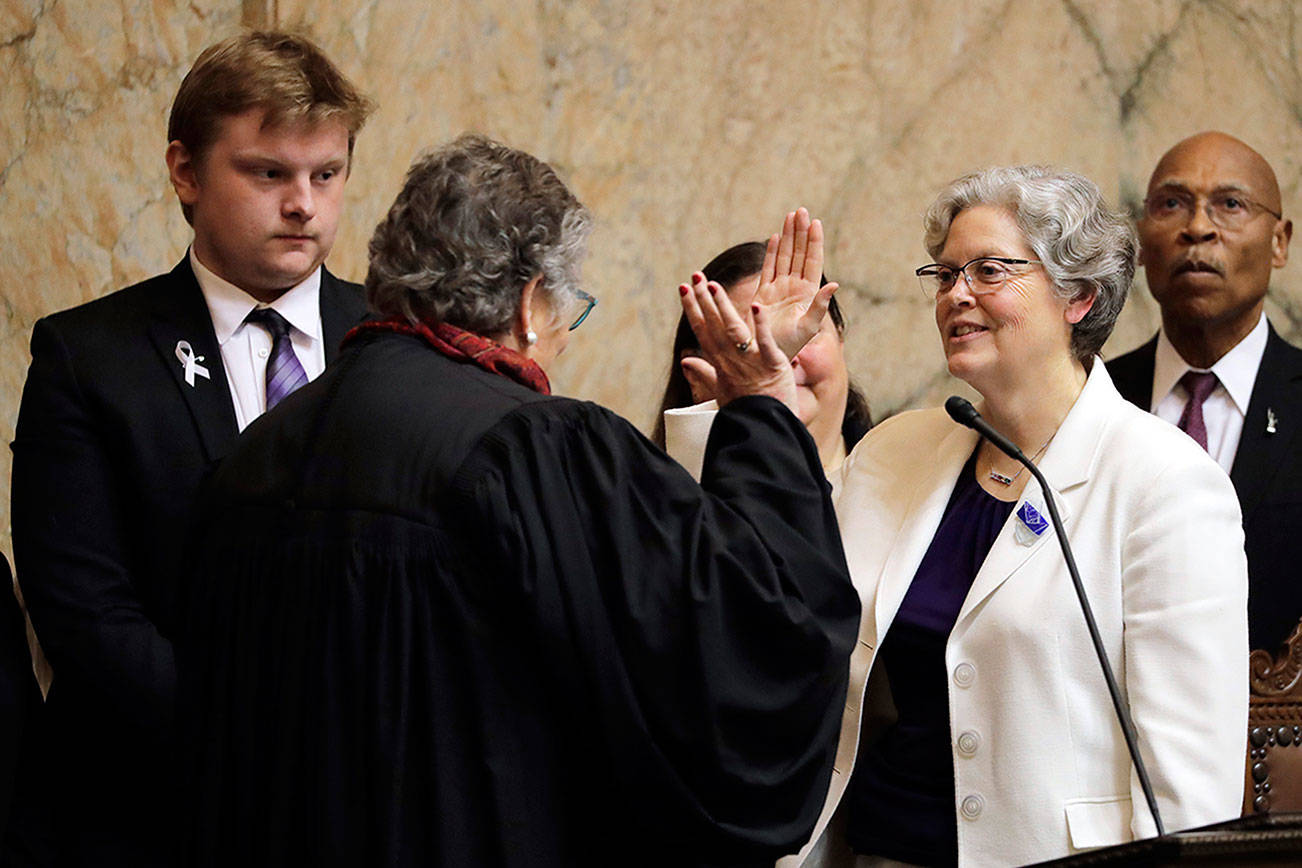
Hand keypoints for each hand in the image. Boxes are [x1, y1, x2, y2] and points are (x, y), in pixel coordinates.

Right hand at [678, 272, 796, 411]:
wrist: (764, 427)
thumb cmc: (745, 410)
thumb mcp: (720, 391)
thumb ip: (703, 373)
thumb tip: (685, 360)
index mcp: (720, 363)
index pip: (702, 330)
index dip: (692, 308)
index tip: (683, 288)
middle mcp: (731, 360)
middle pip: (713, 325)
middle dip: (702, 299)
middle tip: (694, 276)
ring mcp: (750, 361)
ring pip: (733, 329)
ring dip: (723, 306)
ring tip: (713, 284)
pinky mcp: (772, 364)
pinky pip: (764, 342)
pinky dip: (760, 324)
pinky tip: (756, 306)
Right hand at [753, 208, 838, 358]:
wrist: (766, 357)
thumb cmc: (789, 346)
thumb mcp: (808, 327)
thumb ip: (820, 305)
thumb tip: (834, 284)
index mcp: (808, 293)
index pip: (812, 261)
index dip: (814, 242)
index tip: (816, 222)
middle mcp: (794, 288)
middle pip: (799, 254)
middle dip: (800, 232)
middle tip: (801, 210)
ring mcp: (778, 289)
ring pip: (785, 257)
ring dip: (788, 236)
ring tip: (791, 216)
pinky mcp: (763, 293)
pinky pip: (769, 268)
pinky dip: (772, 252)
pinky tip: (776, 237)